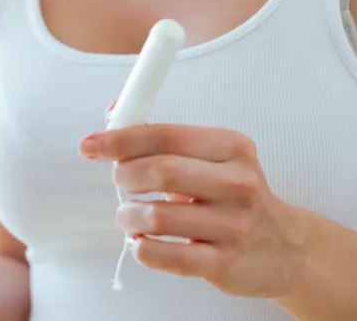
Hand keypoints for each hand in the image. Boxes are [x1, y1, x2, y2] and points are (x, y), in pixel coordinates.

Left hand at [79, 124, 306, 297]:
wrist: (286, 250)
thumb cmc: (233, 196)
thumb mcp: (212, 158)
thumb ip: (161, 137)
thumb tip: (112, 113)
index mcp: (232, 148)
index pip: (166, 136)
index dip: (120, 139)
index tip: (89, 145)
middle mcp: (237, 184)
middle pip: (161, 172)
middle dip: (125, 175)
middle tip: (120, 181)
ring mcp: (233, 226)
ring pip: (156, 217)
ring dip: (128, 216)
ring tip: (129, 216)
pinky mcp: (223, 264)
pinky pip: (165, 256)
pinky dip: (141, 248)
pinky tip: (142, 241)